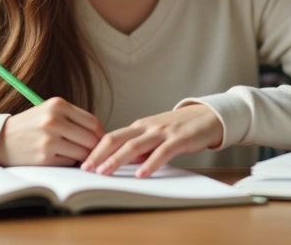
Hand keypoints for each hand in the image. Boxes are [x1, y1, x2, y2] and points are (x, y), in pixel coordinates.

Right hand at [0, 97, 104, 166]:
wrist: (0, 139)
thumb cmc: (30, 126)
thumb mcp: (49, 111)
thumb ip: (74, 119)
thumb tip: (101, 135)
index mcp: (57, 104)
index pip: (93, 122)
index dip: (101, 134)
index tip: (101, 141)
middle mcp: (53, 120)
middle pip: (91, 139)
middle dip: (93, 148)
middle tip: (91, 152)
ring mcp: (49, 139)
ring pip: (83, 153)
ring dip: (82, 157)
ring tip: (73, 153)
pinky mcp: (44, 157)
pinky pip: (70, 162)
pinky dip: (69, 162)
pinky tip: (59, 158)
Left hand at [80, 104, 222, 177]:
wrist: (208, 116)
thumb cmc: (181, 128)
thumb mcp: (156, 136)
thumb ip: (141, 148)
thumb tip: (125, 162)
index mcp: (139, 126)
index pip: (111, 136)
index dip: (95, 149)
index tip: (82, 163)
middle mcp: (147, 127)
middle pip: (117, 138)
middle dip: (99, 154)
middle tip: (85, 169)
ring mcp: (162, 132)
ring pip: (135, 145)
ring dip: (117, 159)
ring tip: (104, 172)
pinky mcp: (179, 139)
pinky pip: (162, 152)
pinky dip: (150, 164)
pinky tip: (141, 174)